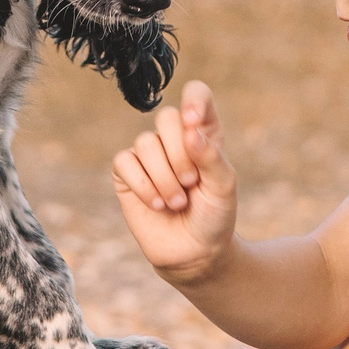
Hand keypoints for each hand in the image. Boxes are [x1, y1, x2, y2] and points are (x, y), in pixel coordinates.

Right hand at [112, 80, 238, 283]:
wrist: (195, 253)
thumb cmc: (215, 216)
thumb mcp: (223, 187)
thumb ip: (211, 156)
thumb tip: (189, 131)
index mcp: (203, 133)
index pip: (197, 95)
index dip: (193, 101)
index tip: (194, 121)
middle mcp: (174, 139)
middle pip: (167, 117)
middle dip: (180, 154)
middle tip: (191, 183)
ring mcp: (148, 155)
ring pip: (145, 143)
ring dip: (164, 177)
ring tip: (177, 202)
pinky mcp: (127, 174)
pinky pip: (125, 162)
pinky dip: (143, 185)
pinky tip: (157, 204)